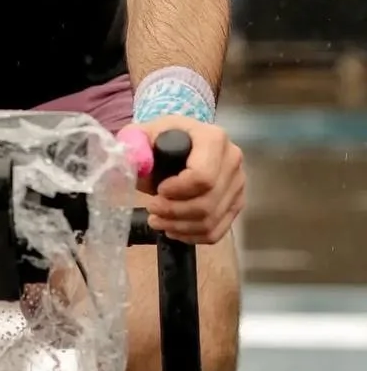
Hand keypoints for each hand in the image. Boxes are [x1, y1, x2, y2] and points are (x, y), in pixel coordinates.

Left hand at [135, 116, 244, 244]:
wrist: (179, 144)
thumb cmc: (161, 139)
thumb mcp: (143, 134)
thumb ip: (134, 144)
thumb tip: (136, 163)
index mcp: (214, 138)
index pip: (203, 176)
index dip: (179, 190)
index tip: (159, 190)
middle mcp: (232, 160)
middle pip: (207, 202)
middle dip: (174, 212)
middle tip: (152, 209)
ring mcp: (237, 184)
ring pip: (211, 220)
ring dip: (180, 227)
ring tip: (157, 220)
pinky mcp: (235, 203)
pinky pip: (217, 231)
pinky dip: (192, 236)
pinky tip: (174, 229)